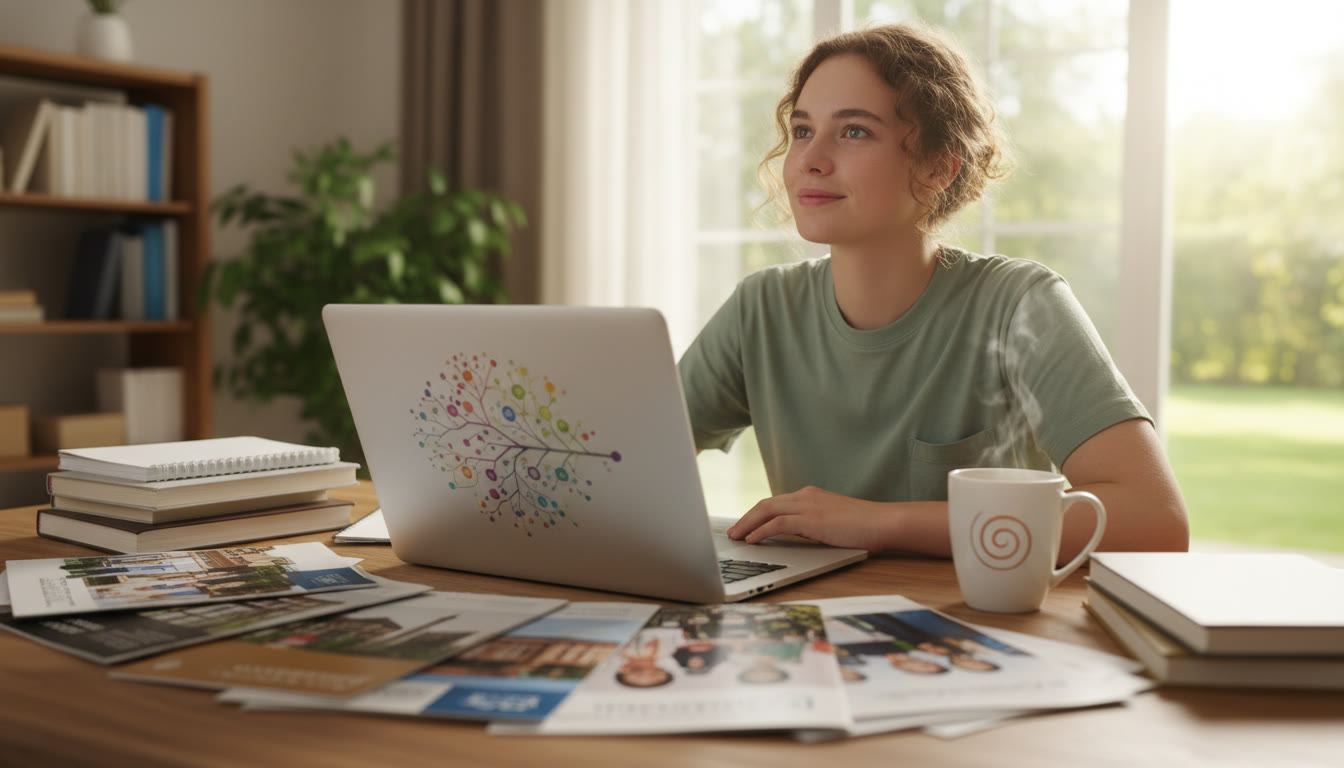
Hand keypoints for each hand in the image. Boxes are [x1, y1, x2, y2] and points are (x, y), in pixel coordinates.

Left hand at [725, 486, 891, 552]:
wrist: (884, 522)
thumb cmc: (865, 526)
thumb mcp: (833, 521)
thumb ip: (814, 523)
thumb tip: (796, 535)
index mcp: (811, 495)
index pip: (775, 502)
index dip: (756, 514)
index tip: (745, 525)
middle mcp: (806, 496)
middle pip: (765, 504)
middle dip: (746, 518)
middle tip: (732, 532)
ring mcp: (808, 505)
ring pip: (766, 511)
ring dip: (747, 524)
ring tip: (736, 537)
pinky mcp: (810, 519)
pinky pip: (777, 524)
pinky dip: (761, 531)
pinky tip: (752, 540)